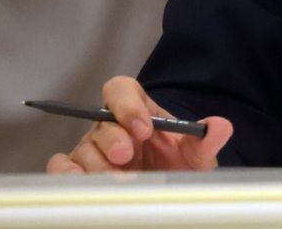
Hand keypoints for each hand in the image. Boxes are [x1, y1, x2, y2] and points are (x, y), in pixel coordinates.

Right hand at [46, 76, 232, 172]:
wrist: (169, 192)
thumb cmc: (177, 166)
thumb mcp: (197, 154)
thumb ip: (207, 138)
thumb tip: (220, 125)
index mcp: (138, 112)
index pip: (121, 90)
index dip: (127, 104)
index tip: (144, 127)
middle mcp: (111, 128)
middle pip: (101, 121)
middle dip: (114, 139)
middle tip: (128, 155)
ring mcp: (93, 151)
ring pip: (82, 148)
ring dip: (97, 165)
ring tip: (117, 181)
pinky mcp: (79, 173)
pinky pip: (61, 167)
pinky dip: (67, 174)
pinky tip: (84, 184)